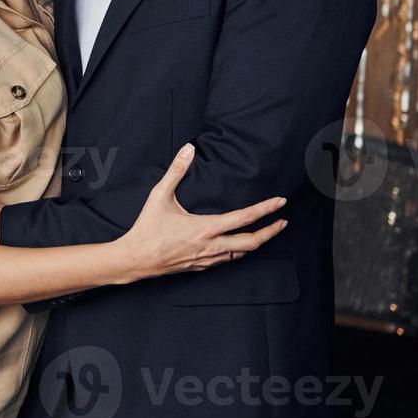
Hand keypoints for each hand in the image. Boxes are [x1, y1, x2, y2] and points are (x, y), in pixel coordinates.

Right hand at [115, 144, 286, 280]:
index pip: (244, 218)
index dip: (266, 209)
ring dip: (256, 243)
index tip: (280, 202)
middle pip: (251, 242)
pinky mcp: (200, 267)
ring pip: (241, 255)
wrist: (135, 259)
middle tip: (282, 222)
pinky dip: (238, 253)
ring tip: (265, 234)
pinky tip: (237, 248)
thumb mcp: (159, 196)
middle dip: (271, 232)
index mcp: (205, 228)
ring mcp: (207, 259)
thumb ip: (175, 171)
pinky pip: (226, 261)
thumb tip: (187, 149)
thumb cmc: (147, 228)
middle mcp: (211, 246)